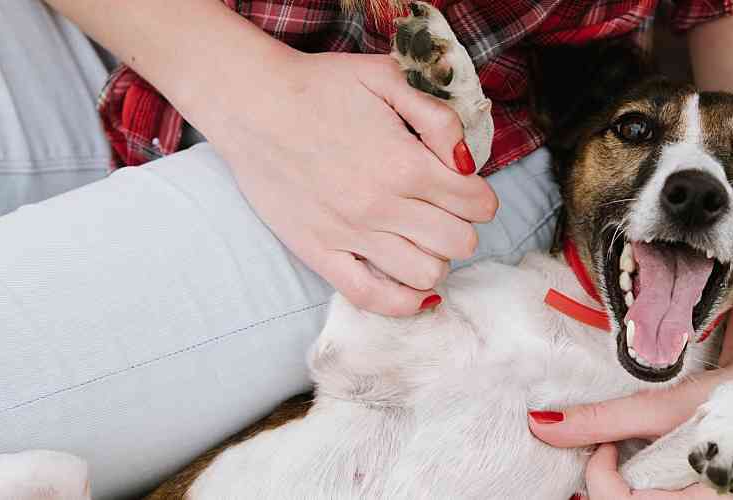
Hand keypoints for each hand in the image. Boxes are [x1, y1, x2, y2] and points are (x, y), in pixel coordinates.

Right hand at [208, 51, 497, 315]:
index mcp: (407, 164)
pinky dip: (404, 302)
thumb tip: (467, 162)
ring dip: (436, 259)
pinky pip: (372, 298)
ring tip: (423, 240)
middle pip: (459, 243)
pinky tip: (416, 290)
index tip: (468, 190)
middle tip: (444, 213)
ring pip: (426, 274)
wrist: (251, 103)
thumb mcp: (387, 78)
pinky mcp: (320, 253)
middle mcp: (383, 206)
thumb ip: (437, 117)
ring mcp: (351, 235)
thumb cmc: (320, 86)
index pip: (478, 205)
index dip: (481, 197)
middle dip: (462, 227)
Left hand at [530, 372, 732, 498]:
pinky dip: (633, 489)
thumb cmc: (726, 398)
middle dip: (605, 488)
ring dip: (618, 489)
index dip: (600, 476)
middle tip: (607, 454)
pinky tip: (636, 469)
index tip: (603, 445)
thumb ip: (603, 420)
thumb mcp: (663, 408)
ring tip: (620, 461)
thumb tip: (543, 425)